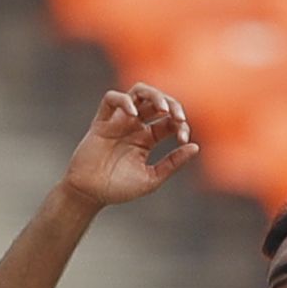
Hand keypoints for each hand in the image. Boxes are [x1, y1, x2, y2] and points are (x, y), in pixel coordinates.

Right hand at [63, 84, 197, 210]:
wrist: (90, 194)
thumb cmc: (119, 189)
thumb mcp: (152, 178)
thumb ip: (173, 163)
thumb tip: (195, 146)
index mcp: (147, 139)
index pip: (169, 122)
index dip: (180, 125)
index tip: (184, 138)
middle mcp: (134, 126)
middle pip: (156, 102)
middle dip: (172, 105)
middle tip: (179, 117)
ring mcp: (118, 122)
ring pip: (137, 93)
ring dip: (153, 95)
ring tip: (162, 108)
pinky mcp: (101, 122)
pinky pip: (111, 99)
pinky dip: (123, 102)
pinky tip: (134, 116)